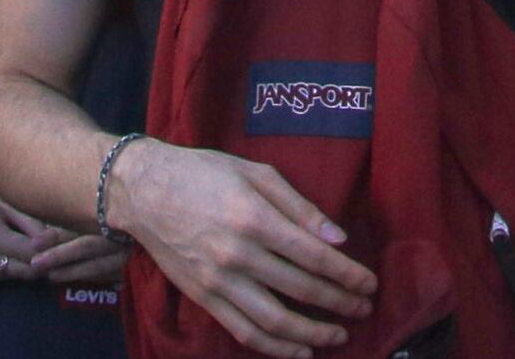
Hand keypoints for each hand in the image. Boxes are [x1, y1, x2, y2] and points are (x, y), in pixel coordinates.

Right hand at [112, 136, 378, 353]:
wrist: (144, 191)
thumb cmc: (203, 172)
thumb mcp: (255, 172)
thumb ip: (299, 206)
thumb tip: (338, 237)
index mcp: (254, 218)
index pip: (313, 255)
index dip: (347, 274)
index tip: (369, 283)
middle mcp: (237, 254)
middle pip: (300, 289)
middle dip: (339, 302)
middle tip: (364, 308)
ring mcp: (218, 281)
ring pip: (274, 320)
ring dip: (312, 333)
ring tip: (338, 335)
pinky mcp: (203, 298)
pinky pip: (244, 331)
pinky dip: (275, 347)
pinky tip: (298, 350)